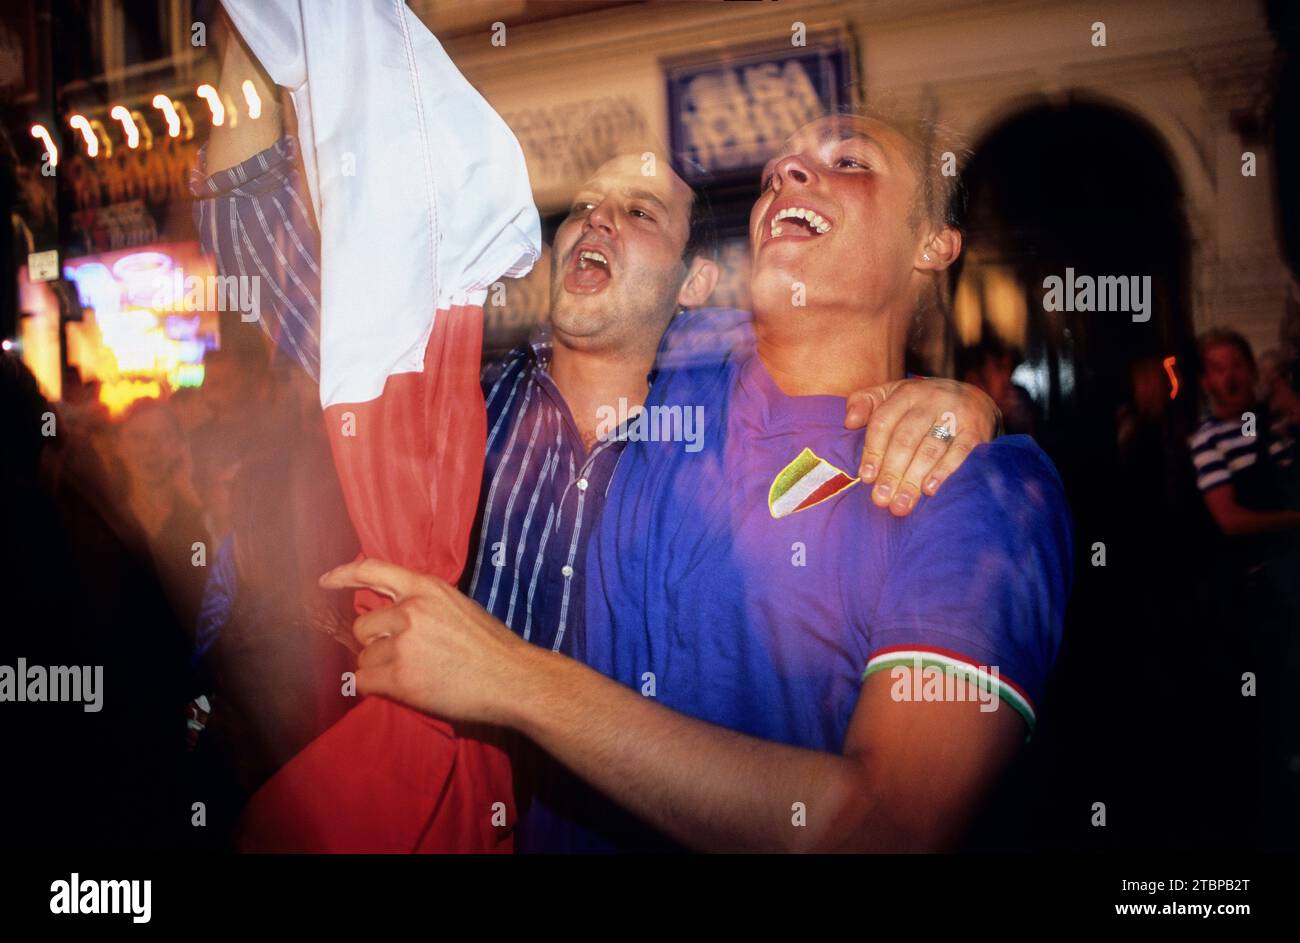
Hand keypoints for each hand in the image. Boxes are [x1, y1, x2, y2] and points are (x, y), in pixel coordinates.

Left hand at [319, 559, 529, 724]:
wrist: (512, 678)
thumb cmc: (493, 647)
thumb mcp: (459, 607)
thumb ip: (425, 606)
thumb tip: (393, 618)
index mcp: (427, 588)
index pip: (373, 570)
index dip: (344, 575)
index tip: (325, 582)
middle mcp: (410, 610)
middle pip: (363, 627)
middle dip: (376, 644)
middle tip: (404, 657)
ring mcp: (403, 643)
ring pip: (364, 658)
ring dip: (380, 669)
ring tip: (415, 675)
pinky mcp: (400, 675)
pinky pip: (364, 681)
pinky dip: (376, 687)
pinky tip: (403, 689)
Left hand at [844, 377, 999, 516]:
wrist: (973, 397)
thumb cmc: (921, 404)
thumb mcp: (892, 394)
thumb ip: (865, 402)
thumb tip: (849, 422)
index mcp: (906, 392)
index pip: (883, 422)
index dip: (873, 451)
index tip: (866, 477)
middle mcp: (931, 400)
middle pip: (905, 439)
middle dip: (891, 472)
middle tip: (881, 499)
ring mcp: (956, 414)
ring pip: (930, 449)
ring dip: (913, 479)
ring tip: (901, 504)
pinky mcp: (977, 429)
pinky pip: (960, 451)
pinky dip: (944, 471)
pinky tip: (929, 490)